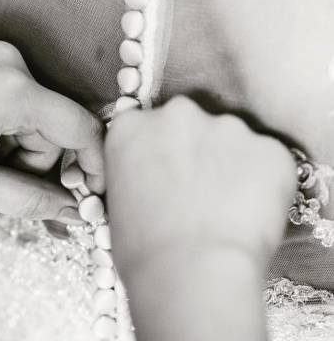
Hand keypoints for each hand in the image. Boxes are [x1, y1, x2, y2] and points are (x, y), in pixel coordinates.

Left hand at [0, 40, 103, 221]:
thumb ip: (27, 199)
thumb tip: (72, 211)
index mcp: (11, 89)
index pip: (81, 127)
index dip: (94, 166)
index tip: (93, 194)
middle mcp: (7, 61)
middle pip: (52, 124)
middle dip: (35, 162)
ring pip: (29, 112)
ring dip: (13, 145)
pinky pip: (8, 96)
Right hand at [105, 96, 296, 339]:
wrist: (192, 274)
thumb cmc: (142, 251)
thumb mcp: (116, 201)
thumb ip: (136, 171)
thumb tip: (156, 178)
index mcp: (131, 125)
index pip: (143, 125)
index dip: (156, 152)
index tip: (162, 174)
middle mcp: (177, 113)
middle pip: (187, 122)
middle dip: (193, 149)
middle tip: (195, 190)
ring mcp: (228, 126)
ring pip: (230, 140)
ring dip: (229, 164)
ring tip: (225, 208)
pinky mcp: (270, 147)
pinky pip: (266, 160)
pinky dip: (262, 182)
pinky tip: (250, 214)